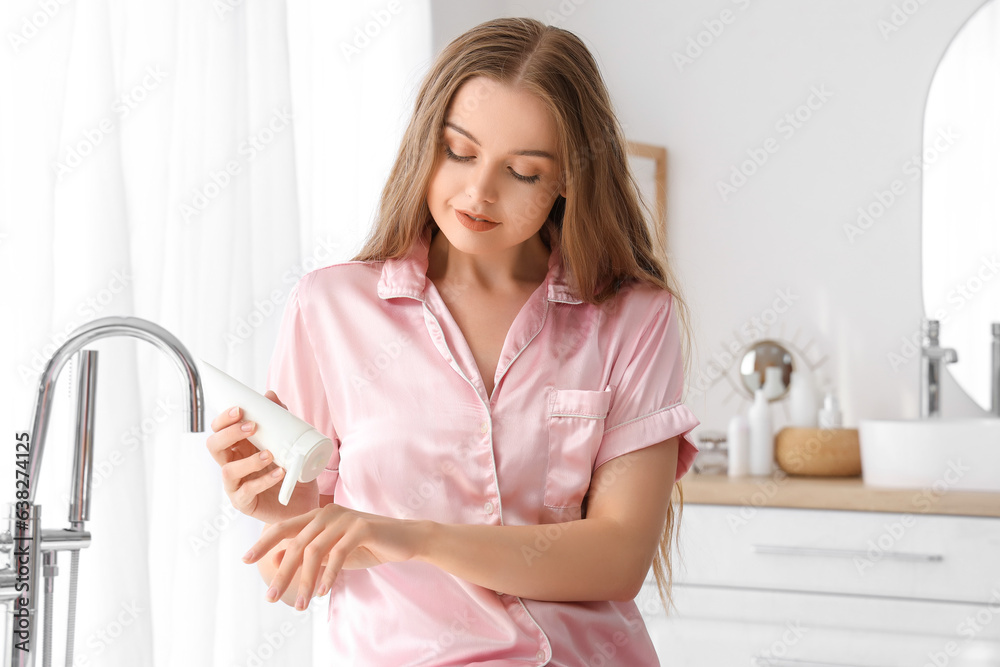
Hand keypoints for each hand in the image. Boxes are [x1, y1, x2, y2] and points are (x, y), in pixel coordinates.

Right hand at [205, 390, 305, 523]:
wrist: (304, 501)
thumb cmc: (291, 470)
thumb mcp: (288, 442)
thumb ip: (279, 419)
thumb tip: (269, 395)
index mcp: (238, 447)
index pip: (219, 430)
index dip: (224, 419)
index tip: (240, 409)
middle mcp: (232, 464)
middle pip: (214, 446)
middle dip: (229, 434)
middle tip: (252, 427)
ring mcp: (235, 485)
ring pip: (228, 470)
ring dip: (249, 460)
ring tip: (270, 454)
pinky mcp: (244, 503)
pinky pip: (246, 491)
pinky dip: (263, 480)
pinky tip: (278, 473)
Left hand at [241, 503, 427, 610]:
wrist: (406, 539)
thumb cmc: (369, 545)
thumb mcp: (335, 551)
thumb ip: (312, 554)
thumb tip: (280, 563)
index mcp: (319, 515)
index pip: (285, 527)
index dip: (264, 542)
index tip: (245, 559)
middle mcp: (328, 512)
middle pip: (296, 543)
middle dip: (282, 573)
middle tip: (270, 596)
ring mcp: (345, 518)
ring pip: (314, 551)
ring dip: (304, 581)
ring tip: (301, 605)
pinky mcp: (362, 528)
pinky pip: (338, 554)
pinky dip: (327, 575)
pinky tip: (322, 591)